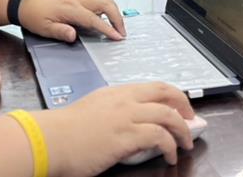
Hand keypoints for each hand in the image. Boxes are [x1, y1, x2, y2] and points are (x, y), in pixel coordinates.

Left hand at [17, 0, 126, 42]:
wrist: (26, 3)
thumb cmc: (34, 16)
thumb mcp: (43, 28)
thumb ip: (60, 32)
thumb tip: (73, 36)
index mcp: (70, 8)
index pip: (94, 18)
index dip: (107, 28)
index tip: (117, 37)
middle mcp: (77, 0)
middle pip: (105, 3)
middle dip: (117, 17)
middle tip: (122, 33)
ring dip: (114, 10)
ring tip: (118, 25)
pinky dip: (108, 5)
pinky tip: (108, 16)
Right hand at [37, 83, 195, 175]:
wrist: (51, 140)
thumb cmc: (67, 130)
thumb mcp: (94, 110)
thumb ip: (114, 111)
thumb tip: (131, 123)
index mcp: (118, 92)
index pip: (154, 86)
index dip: (173, 95)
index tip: (181, 108)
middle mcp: (125, 100)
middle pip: (166, 93)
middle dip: (184, 106)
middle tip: (191, 121)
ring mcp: (126, 117)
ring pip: (167, 115)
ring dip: (182, 130)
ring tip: (186, 143)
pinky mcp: (125, 136)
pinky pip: (159, 136)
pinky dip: (169, 146)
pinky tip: (169, 155)